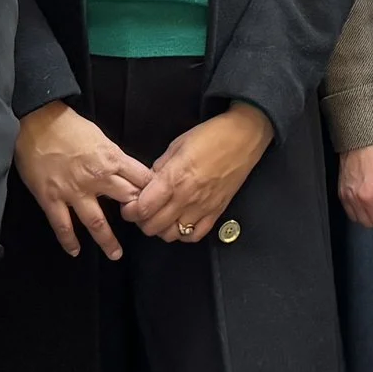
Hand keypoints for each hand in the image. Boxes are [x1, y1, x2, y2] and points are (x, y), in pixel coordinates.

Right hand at [14, 101, 152, 259]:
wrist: (37, 122)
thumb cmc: (70, 126)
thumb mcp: (101, 137)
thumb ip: (114, 158)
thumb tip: (127, 173)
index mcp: (112, 159)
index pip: (141, 180)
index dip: (152, 192)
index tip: (157, 204)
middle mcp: (97, 178)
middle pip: (126, 201)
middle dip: (137, 217)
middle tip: (142, 231)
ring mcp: (73, 191)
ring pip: (96, 222)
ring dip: (107, 241)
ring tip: (115, 254)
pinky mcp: (51, 199)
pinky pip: (63, 225)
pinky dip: (69, 241)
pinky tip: (75, 251)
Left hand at [126, 103, 274, 242]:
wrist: (244, 138)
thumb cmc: (210, 136)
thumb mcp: (177, 145)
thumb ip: (160, 167)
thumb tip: (148, 183)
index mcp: (174, 178)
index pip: (143, 208)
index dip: (130, 210)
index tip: (129, 205)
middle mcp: (187, 197)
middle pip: (153, 226)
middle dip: (142, 221)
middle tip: (142, 211)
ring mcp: (203, 207)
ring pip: (171, 235)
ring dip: (161, 229)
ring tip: (161, 217)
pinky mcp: (217, 212)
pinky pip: (195, 235)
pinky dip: (183, 234)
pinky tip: (180, 222)